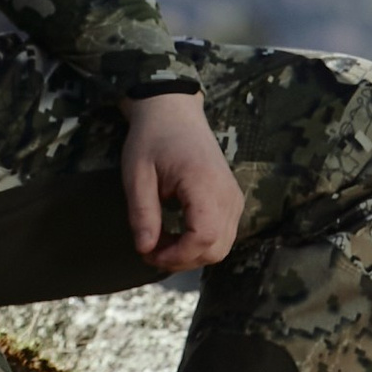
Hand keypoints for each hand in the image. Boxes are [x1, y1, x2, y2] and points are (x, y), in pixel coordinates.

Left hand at [122, 93, 242, 273]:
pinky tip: (176, 233)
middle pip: (216, 248)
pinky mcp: (232, 198)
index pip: (203, 237)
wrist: (173, 111)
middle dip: (182, 259)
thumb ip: (142, 213)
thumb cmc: (152, 139)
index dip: (177, 256)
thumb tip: (145, 250)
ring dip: (191, 253)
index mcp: (205, 184)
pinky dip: (201, 242)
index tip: (148, 254)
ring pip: (222, 245)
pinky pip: (223, 233)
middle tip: (150, 250)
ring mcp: (234, 197)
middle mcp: (227, 194)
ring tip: (161, 241)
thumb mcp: (137, 174)